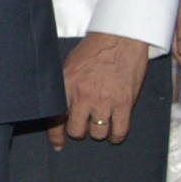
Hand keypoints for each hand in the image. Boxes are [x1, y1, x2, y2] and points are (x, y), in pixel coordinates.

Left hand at [54, 31, 147, 146]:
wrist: (121, 37)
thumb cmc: (95, 49)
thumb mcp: (70, 64)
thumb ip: (65, 86)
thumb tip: (59, 106)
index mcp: (67, 84)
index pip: (56, 118)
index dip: (56, 135)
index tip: (58, 144)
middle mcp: (84, 95)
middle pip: (77, 130)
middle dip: (79, 130)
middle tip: (84, 124)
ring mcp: (105, 100)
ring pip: (98, 133)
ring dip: (98, 131)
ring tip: (100, 123)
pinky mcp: (124, 103)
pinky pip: (119, 130)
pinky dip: (116, 135)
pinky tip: (114, 132)